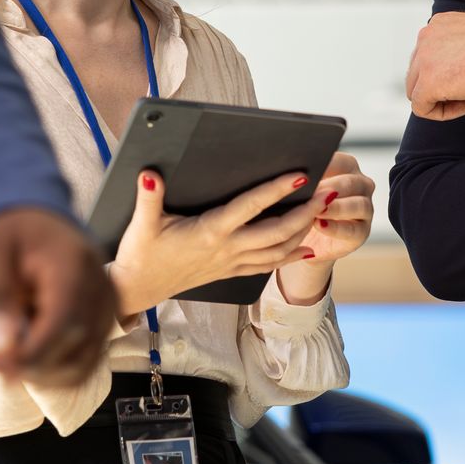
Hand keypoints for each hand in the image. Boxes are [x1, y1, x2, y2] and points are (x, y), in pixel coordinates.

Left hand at [0, 207, 116, 387]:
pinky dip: (58, 369)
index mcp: (74, 264)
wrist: (31, 221)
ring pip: (86, 362)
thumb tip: (6, 347)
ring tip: (11, 358)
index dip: (32, 353)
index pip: (64, 322)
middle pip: (78, 347)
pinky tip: (31, 356)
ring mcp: (108, 305)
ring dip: (45, 373)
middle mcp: (101, 287)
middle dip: (33, 367)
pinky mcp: (105, 319)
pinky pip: (89, 360)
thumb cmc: (6, 235)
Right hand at [107, 170, 321, 318]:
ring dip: (304, 232)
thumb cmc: (141, 255)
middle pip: (277, 232)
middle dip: (305, 213)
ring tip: (322, 212)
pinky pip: (268, 265)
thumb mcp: (142, 224)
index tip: (300, 176)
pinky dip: (291, 256)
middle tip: (327, 194)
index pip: (251, 207)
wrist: (137, 289)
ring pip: (278, 250)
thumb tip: (149, 174)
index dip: (276, 190)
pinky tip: (308, 248)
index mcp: (210, 232)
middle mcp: (227, 249)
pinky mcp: (231, 272)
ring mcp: (231, 263)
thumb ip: (148, 197)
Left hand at [278, 152, 376, 304]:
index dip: (325, 165)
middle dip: (331, 187)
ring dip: (337, 208)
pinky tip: (320, 226)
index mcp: (346, 167)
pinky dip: (336, 228)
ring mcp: (365, 208)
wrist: (304, 239)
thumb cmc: (297, 206)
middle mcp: (360, 185)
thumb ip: (294, 176)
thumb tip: (278, 164)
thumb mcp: (295, 189)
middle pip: (351, 183)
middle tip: (312, 191)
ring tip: (318, 210)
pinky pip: (354, 230)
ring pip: (358, 205)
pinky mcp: (362, 232)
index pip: (340, 161)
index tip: (306, 171)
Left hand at [405, 9, 464, 121]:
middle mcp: (426, 38)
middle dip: (439, 87)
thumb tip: (458, 68)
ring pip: (415, 91)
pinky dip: (442, 113)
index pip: (427, 55)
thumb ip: (461, 48)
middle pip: (417, 73)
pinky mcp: (428, 83)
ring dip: (440, 100)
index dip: (446, 72)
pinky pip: (421, 108)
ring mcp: (424, 60)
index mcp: (438, 24)